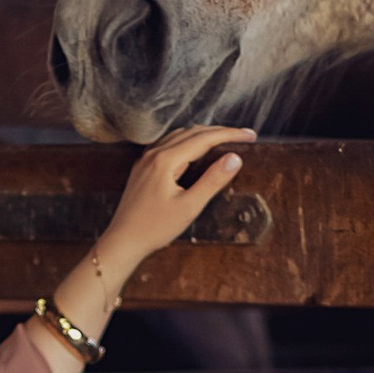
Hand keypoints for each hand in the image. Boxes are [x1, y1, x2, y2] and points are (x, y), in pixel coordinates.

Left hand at [94, 124, 250, 285]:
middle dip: (220, 131)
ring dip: (204, 134)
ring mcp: (146, 159)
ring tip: (225, 139)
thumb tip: (235, 158)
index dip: (230, 134)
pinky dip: (188, 141)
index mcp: (165, 160)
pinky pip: (168, 144)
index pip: (204, 138)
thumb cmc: (154, 228)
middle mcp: (154, 153)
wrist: (123, 241)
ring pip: (180, 136)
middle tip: (244, 136)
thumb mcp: (189, 207)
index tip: (251, 135)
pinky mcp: (143, 167)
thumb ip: (212, 181)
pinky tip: (196, 149)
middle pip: (193, 132)